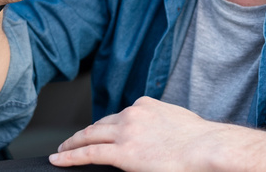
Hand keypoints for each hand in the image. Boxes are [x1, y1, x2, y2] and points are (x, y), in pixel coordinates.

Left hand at [49, 97, 230, 170]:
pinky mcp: (123, 153)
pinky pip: (88, 154)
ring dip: (72, 143)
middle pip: (99, 124)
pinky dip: (70, 156)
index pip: (117, 116)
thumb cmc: (201, 140)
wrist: (207, 148)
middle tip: (69, 141)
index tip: (97, 133)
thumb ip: (161, 125)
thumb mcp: (177, 122)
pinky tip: (59, 159)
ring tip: (61, 150)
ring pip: (89, 136)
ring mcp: (125, 132)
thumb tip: (159, 137)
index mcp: (144, 105)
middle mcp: (131, 114)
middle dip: (83, 133)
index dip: (103, 126)